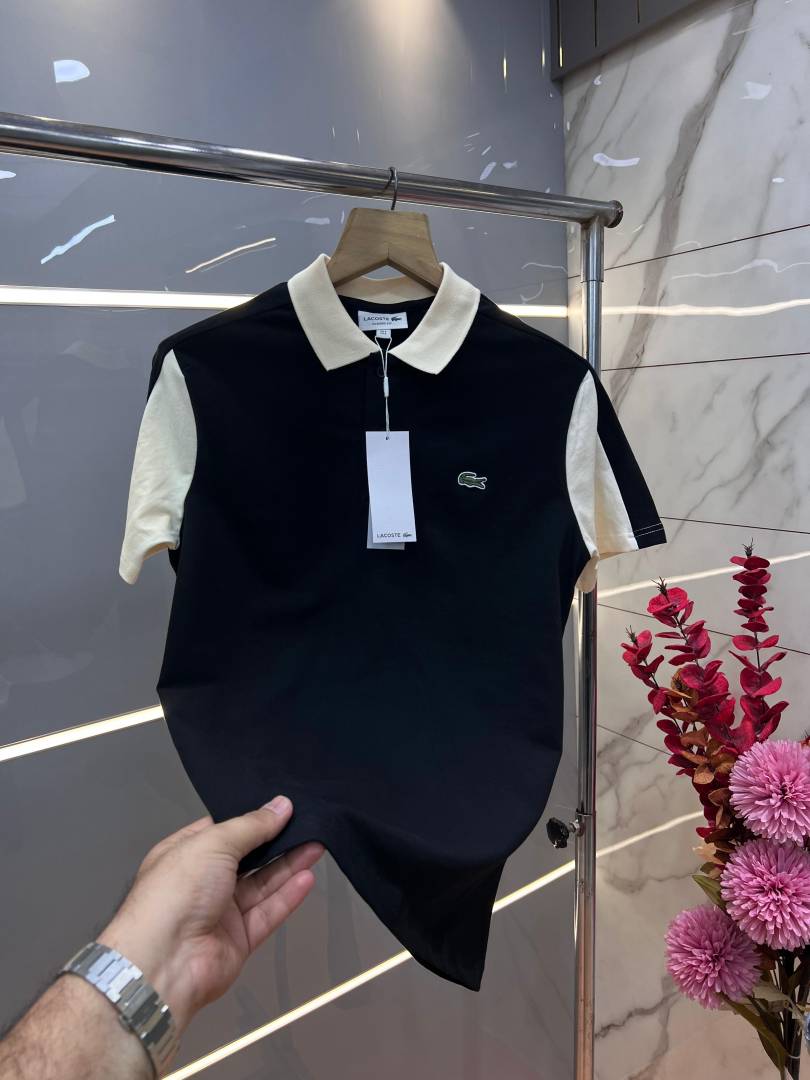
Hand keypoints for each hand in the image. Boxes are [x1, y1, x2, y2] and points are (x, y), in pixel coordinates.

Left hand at [97, 795, 322, 1050]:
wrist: (164, 962)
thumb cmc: (177, 890)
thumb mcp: (213, 843)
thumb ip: (251, 826)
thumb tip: (281, 805)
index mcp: (185, 853)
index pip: (223, 830)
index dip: (252, 818)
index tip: (283, 806)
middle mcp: (203, 881)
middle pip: (247, 857)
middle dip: (276, 841)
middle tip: (308, 822)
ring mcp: (221, 911)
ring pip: (262, 884)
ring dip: (289, 865)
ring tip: (318, 843)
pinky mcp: (239, 938)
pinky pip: (267, 912)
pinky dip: (287, 896)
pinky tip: (308, 878)